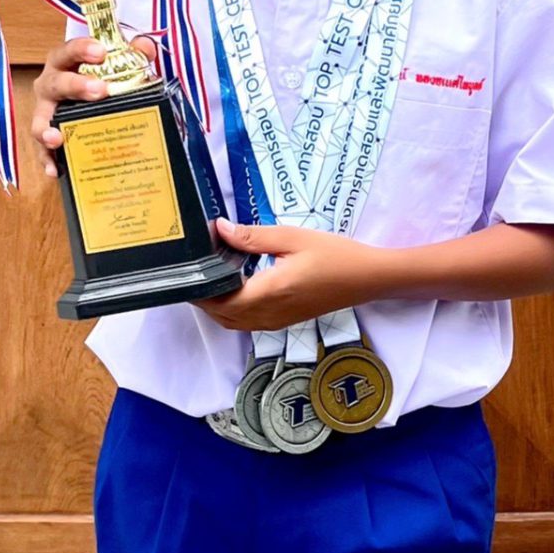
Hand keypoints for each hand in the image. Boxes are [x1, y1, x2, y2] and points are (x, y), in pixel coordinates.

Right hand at [31, 34, 157, 175]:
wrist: (85, 98)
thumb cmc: (97, 78)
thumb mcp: (116, 63)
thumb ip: (133, 53)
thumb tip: (145, 47)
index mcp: (64, 63)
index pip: (68, 51)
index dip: (82, 49)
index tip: (100, 52)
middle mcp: (50, 86)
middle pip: (56, 83)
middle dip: (76, 86)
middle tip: (99, 90)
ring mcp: (45, 113)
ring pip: (40, 120)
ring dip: (46, 129)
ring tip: (57, 138)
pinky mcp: (46, 137)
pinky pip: (42, 151)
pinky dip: (47, 160)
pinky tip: (56, 170)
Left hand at [203, 220, 381, 328]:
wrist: (367, 279)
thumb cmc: (334, 255)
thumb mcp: (292, 238)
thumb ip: (253, 236)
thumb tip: (219, 229)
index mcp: (269, 293)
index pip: (219, 301)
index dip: (199, 289)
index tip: (187, 270)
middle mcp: (269, 314)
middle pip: (221, 316)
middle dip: (203, 298)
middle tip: (193, 271)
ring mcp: (276, 322)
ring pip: (233, 323)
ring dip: (216, 307)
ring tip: (209, 279)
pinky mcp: (283, 321)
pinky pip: (247, 323)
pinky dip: (232, 311)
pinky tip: (233, 289)